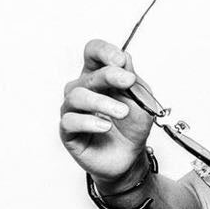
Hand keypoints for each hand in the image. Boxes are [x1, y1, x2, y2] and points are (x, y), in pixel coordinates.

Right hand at [59, 39, 155, 184]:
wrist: (131, 157)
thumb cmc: (132, 126)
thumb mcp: (141, 100)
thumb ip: (131, 81)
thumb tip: (122, 60)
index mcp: (99, 75)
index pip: (93, 52)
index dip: (104, 52)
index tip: (121, 61)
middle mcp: (83, 89)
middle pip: (88, 74)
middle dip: (109, 75)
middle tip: (127, 82)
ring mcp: (73, 110)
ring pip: (76, 96)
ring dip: (101, 102)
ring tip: (121, 112)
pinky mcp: (68, 131)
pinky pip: (70, 121)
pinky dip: (88, 121)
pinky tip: (105, 126)